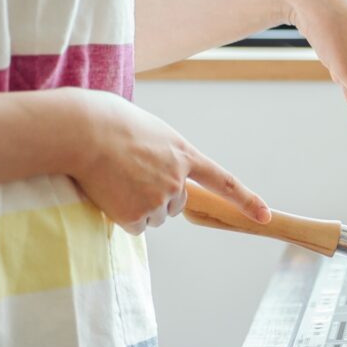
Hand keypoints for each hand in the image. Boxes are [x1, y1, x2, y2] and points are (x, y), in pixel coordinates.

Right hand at [70, 90, 270, 234]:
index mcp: (184, 154)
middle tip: (128, 175)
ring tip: (115, 180)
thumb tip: (151, 171)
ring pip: (155, 216)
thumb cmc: (106, 121)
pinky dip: (122, 216)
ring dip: (137, 206)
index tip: (265, 216)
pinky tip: (109, 194)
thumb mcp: (148, 129)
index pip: (224, 182)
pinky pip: (136, 226)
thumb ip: (163, 152)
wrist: (81, 130)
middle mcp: (178, 179)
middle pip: (176, 204)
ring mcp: (159, 198)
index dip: (247, 200)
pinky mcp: (137, 214)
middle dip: (157, 196)